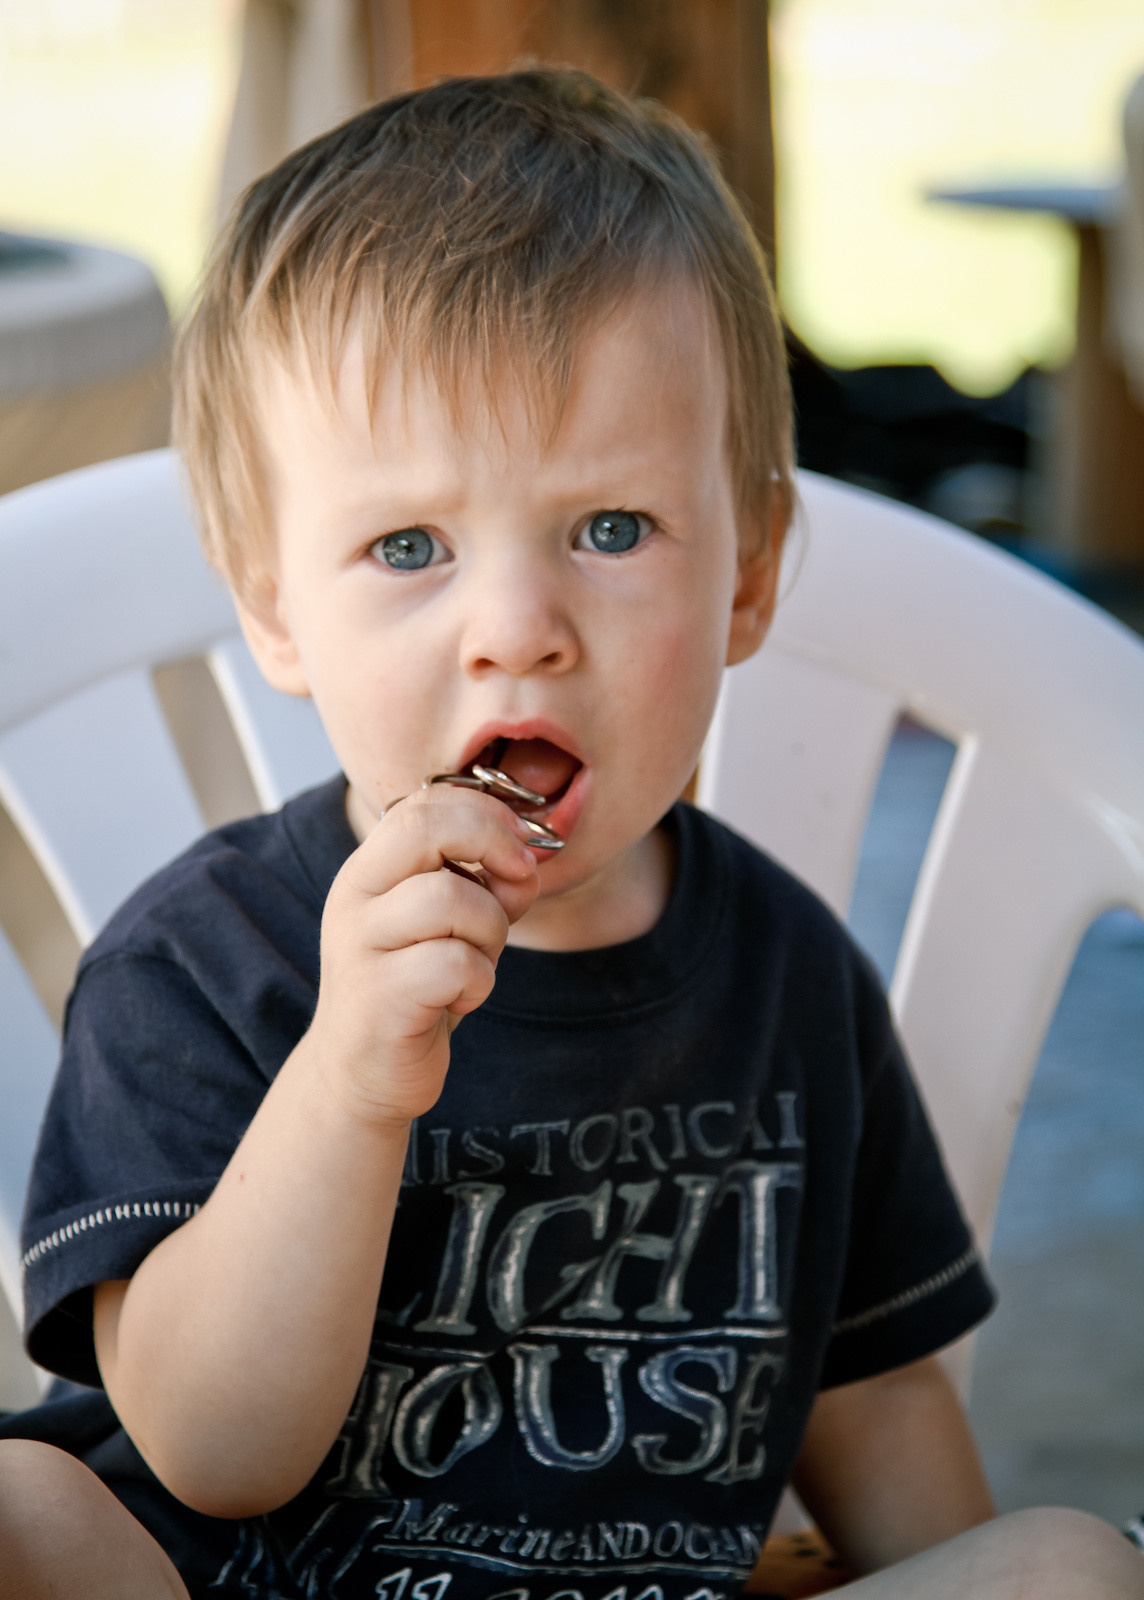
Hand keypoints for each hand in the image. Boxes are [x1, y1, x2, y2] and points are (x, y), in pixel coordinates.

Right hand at [306, 784, 538, 1126]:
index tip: (520, 842)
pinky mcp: (379, 997)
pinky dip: (479, 981)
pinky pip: (457, 964)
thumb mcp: (451, 926)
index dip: (484, 811)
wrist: (363, 1073)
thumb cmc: (415, 989)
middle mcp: (355, 898)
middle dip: (491, 843)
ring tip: (477, 959)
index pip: (422, 804)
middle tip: (518, 877)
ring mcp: (362, 946)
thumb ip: (486, 885)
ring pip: (453, 899)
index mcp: (369, 870)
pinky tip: (462, 999)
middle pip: (426, 829)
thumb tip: (526, 864)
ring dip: (491, 928)